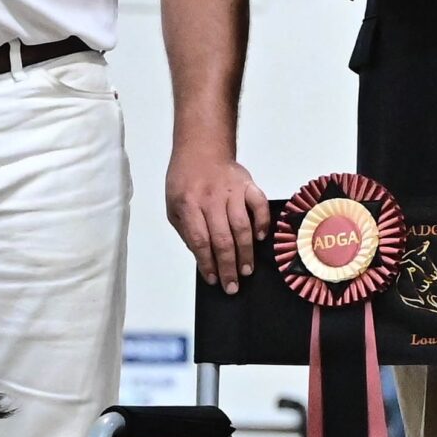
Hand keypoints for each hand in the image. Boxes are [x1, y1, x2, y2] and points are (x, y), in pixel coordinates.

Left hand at [166, 142, 269, 294]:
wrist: (200, 150)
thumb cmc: (185, 182)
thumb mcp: (173, 207)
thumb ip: (187, 232)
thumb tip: (204, 258)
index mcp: (188, 204)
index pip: (200, 241)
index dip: (207, 263)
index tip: (213, 280)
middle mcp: (211, 198)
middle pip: (222, 238)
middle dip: (228, 266)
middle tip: (233, 286)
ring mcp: (231, 190)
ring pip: (242, 226)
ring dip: (246, 252)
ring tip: (246, 270)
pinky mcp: (248, 184)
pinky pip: (259, 204)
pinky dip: (263, 222)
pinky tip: (261, 238)